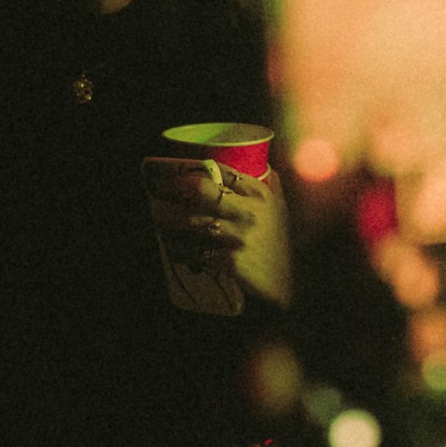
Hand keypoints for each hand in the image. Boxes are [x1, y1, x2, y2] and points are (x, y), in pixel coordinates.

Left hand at [149, 165, 292, 306]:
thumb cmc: (279, 245)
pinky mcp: (230, 259)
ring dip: (169, 218)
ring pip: (193, 221)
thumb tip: (263, 162)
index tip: (173, 171)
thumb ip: (272, 185)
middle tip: (157, 190)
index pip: (221, 172)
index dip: (194, 169)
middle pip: (202, 191)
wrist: (288, 284)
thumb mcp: (280, 210)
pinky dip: (178, 248)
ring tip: (157, 215)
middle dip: (174, 189)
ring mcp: (240, 236)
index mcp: (261, 194)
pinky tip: (170, 245)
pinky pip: (194, 250)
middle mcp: (250, 211)